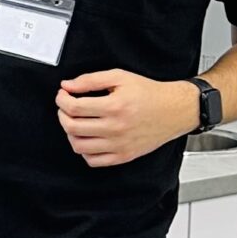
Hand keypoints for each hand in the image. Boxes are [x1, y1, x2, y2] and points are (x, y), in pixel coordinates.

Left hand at [56, 71, 196, 169]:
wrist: (175, 110)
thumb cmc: (149, 93)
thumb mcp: (120, 77)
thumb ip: (90, 80)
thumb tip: (67, 86)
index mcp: (114, 107)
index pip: (73, 108)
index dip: (61, 100)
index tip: (63, 95)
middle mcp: (116, 128)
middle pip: (72, 127)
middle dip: (62, 114)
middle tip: (66, 107)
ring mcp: (119, 145)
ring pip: (79, 146)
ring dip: (70, 133)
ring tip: (75, 122)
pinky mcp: (124, 156)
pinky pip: (93, 161)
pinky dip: (84, 150)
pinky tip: (88, 137)